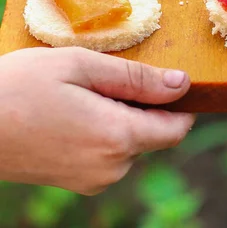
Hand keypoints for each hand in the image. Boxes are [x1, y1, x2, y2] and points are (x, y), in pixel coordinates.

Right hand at [0, 47, 193, 194]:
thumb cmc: (21, 86)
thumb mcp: (81, 66)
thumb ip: (137, 77)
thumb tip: (182, 84)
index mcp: (117, 137)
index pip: (177, 128)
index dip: (178, 101)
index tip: (159, 77)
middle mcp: (111, 167)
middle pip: (153, 132)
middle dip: (140, 102)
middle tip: (101, 77)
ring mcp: (93, 179)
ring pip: (130, 141)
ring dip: (119, 114)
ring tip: (80, 92)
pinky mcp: (77, 181)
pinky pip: (108, 152)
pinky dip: (103, 129)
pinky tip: (72, 110)